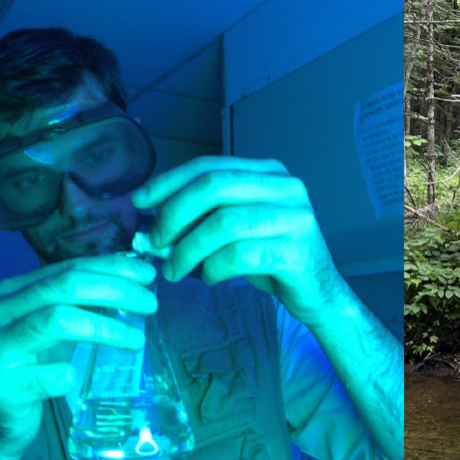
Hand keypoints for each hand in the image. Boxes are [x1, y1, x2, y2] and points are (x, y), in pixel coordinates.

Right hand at [0, 256, 158, 456]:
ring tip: (136, 341)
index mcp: (13, 292)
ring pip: (57, 320)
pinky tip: (74, 378)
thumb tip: (136, 281)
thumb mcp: (57, 326)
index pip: (69, 268)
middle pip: (66, 287)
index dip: (111, 268)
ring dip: (106, 329)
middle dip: (116, 291)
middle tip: (150, 305)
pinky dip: (67, 375)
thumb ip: (84, 303)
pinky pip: (48, 376)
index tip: (147, 276)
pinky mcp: (2, 385)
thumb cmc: (35, 365)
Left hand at [130, 157, 340, 324]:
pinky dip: (214, 268)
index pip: (210, 166)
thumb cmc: (273, 257)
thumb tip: (153, 218)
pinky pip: (239, 256)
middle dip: (174, 214)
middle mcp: (286, 188)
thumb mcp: (239, 227)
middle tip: (155, 243)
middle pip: (214, 187)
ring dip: (188, 249)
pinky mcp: (296, 252)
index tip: (140, 201)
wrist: (319, 292)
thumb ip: (206, 215)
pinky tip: (209, 277)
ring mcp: (295, 218)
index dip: (169, 182)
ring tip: (175, 269)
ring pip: (223, 224)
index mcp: (270, 172)